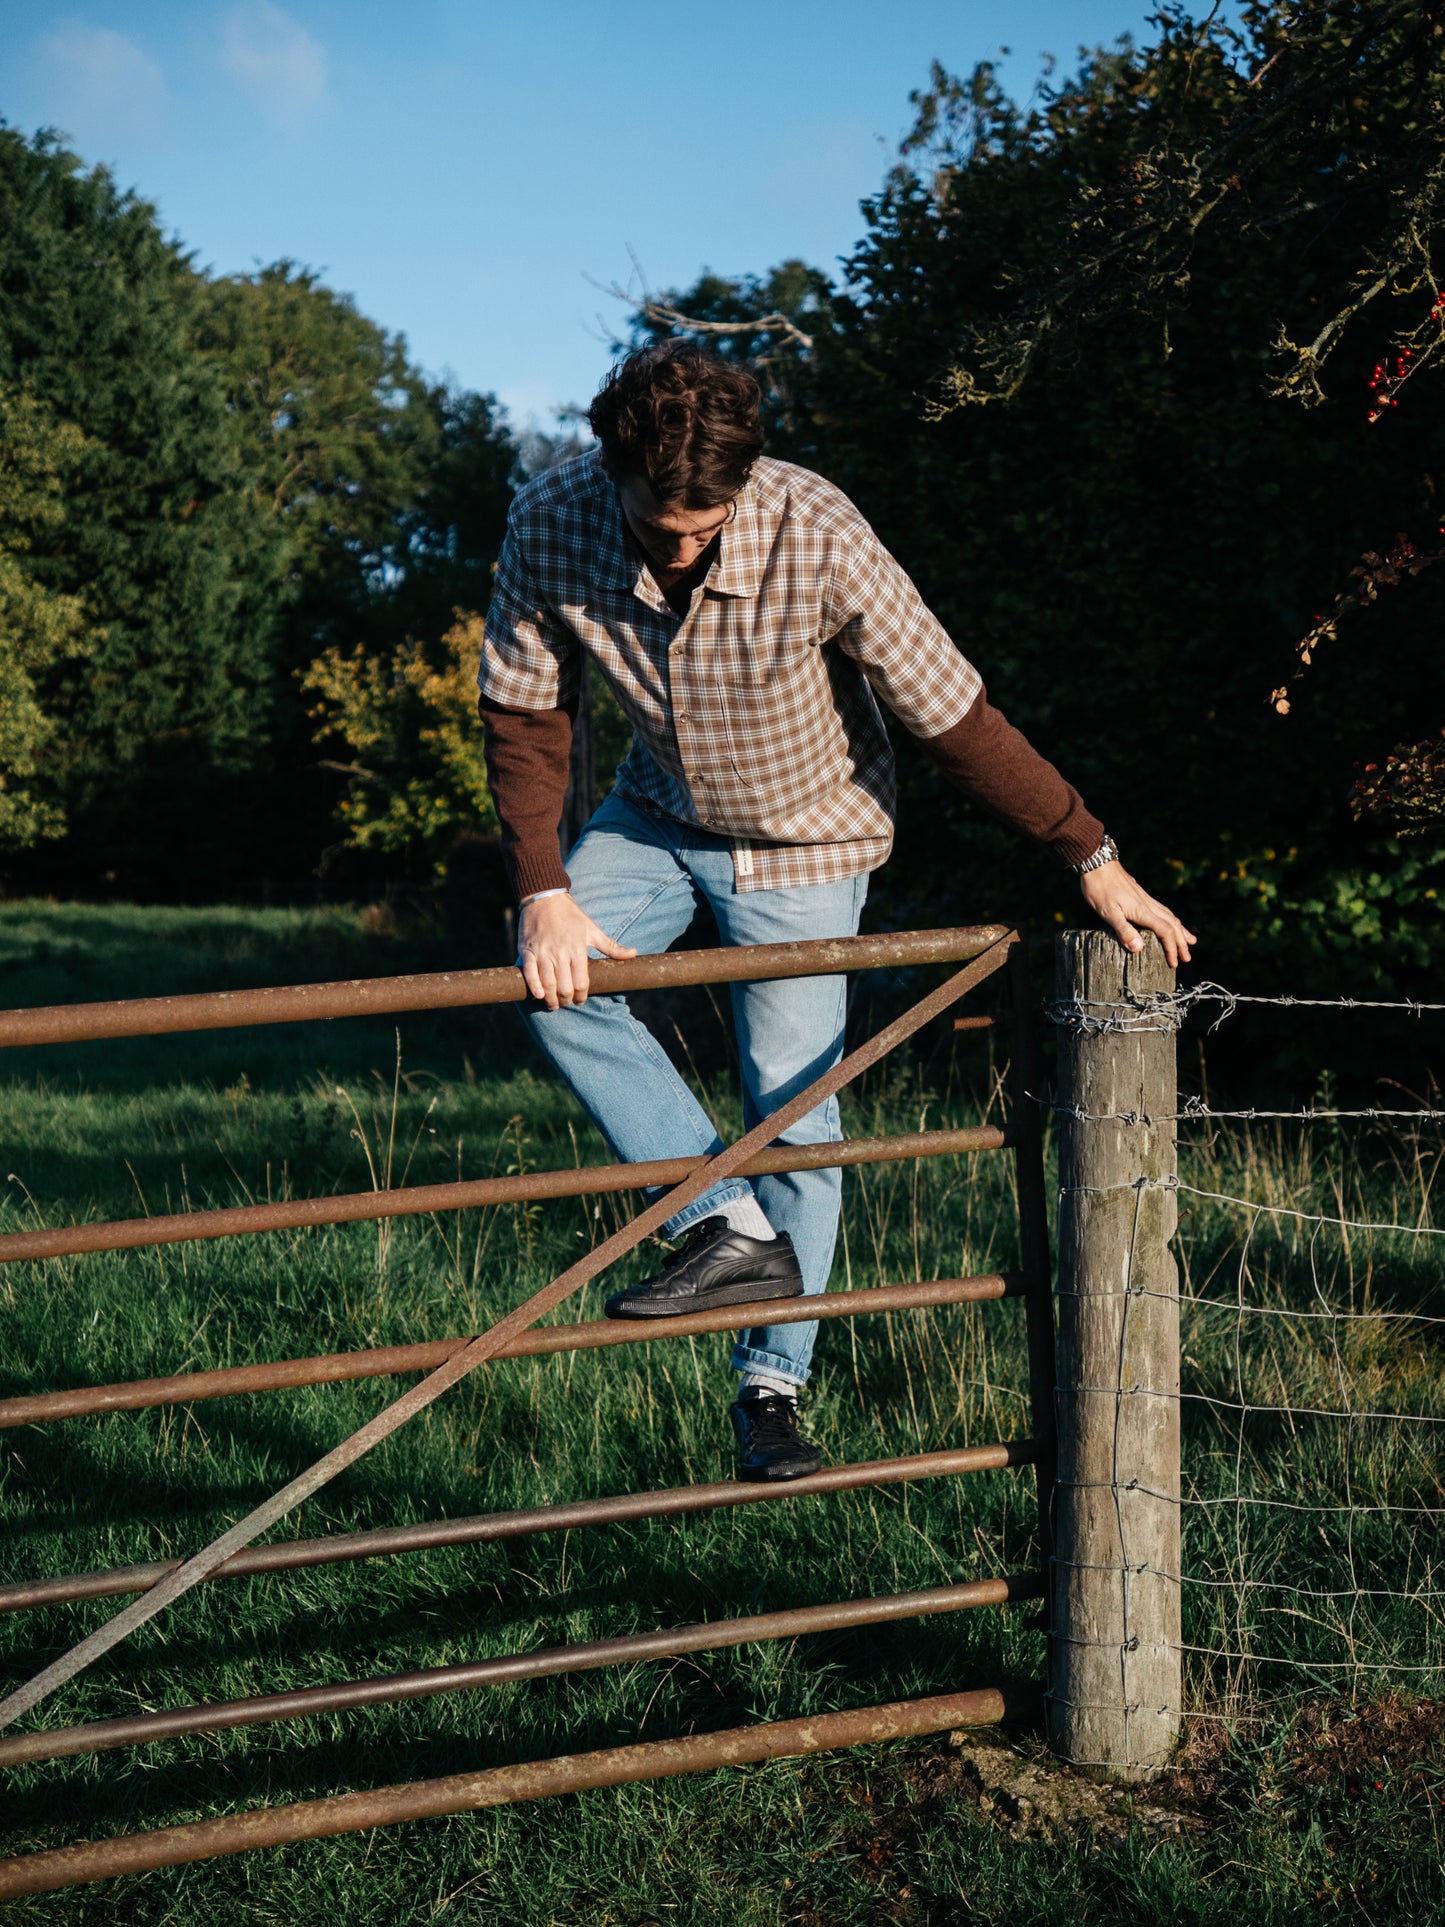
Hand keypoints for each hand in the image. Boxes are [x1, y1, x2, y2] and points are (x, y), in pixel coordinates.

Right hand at [517, 893, 636, 1009]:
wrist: (544, 897)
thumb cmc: (570, 915)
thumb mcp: (592, 929)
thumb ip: (611, 946)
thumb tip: (633, 954)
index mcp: (578, 949)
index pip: (581, 982)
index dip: (582, 996)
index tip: (580, 1000)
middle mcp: (560, 952)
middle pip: (564, 987)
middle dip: (566, 1000)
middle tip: (566, 1002)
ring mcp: (543, 952)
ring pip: (547, 983)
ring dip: (550, 998)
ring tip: (553, 1004)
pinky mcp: (527, 950)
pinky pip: (529, 972)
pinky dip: (534, 986)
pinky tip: (538, 995)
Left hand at [1080, 862, 1196, 968]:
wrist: (1098, 864)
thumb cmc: (1100, 888)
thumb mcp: (1108, 912)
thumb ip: (1123, 930)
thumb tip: (1139, 949)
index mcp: (1143, 911)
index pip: (1165, 932)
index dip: (1171, 948)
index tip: (1174, 963)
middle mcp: (1149, 905)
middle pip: (1172, 925)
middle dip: (1181, 943)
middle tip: (1187, 958)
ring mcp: (1146, 900)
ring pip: (1170, 917)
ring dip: (1180, 931)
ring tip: (1190, 941)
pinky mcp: (1141, 896)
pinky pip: (1163, 911)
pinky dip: (1172, 920)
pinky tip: (1171, 921)